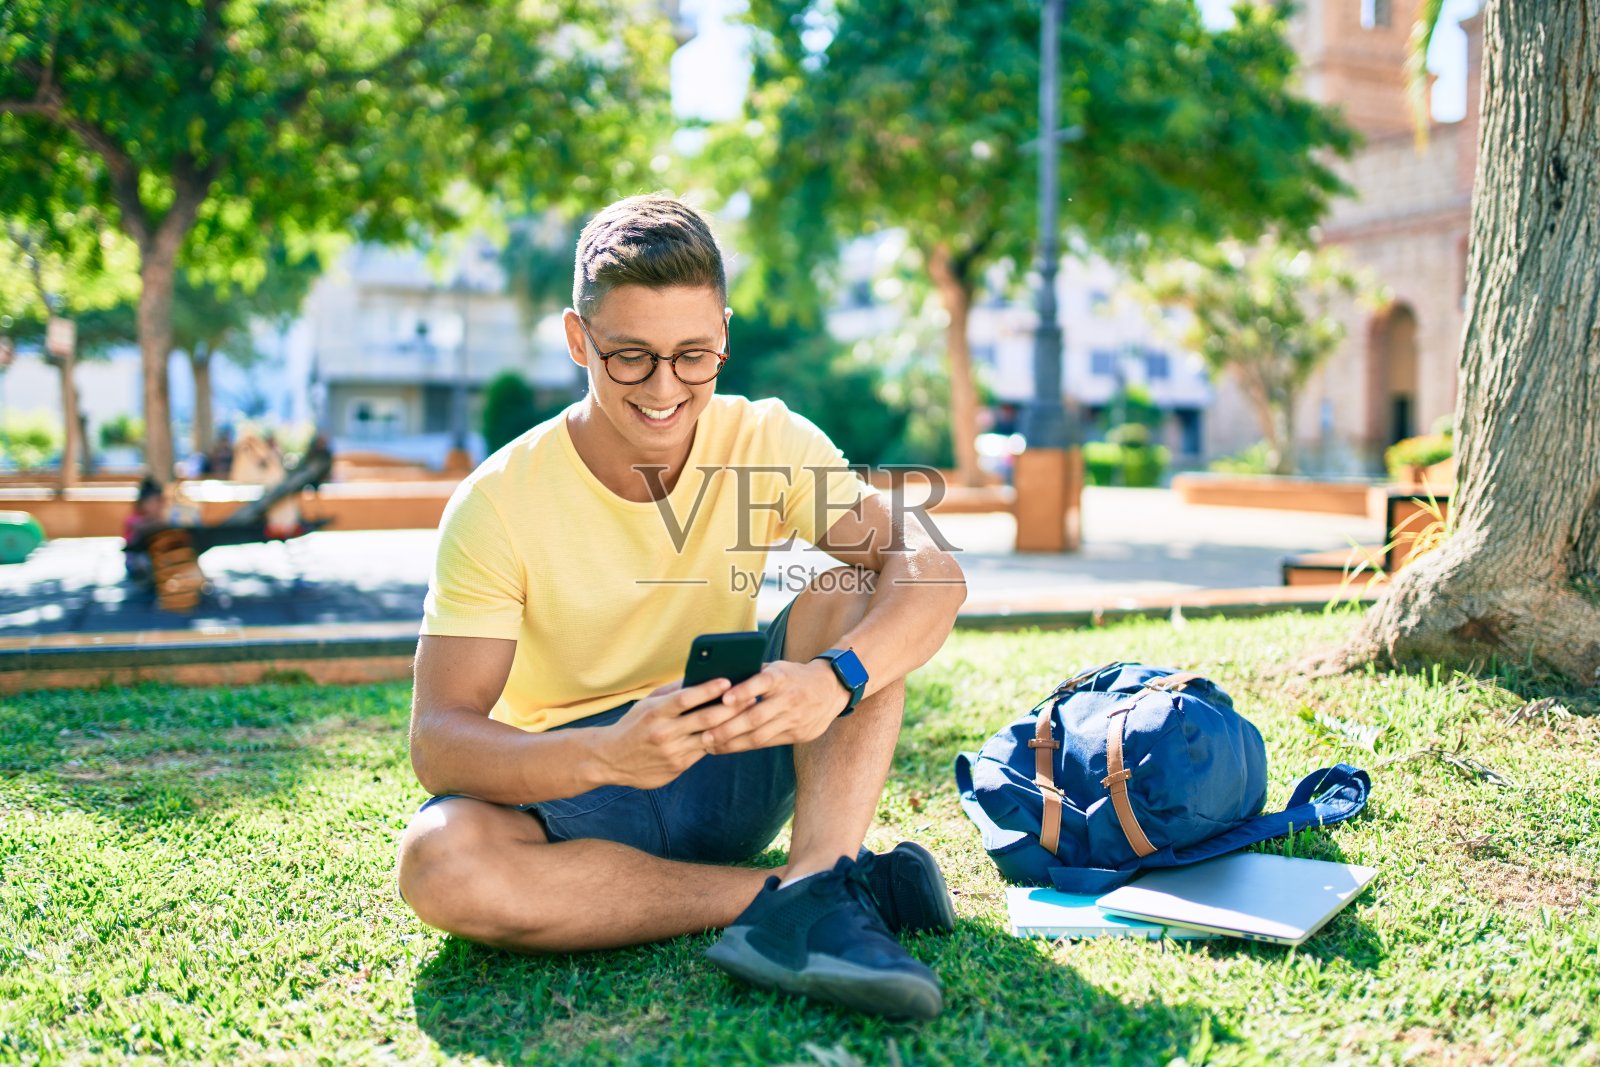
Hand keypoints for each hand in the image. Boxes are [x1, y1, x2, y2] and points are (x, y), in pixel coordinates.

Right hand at [593, 677, 744, 788]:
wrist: (610, 759)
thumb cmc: (634, 725)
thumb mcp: (647, 703)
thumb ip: (672, 691)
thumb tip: (699, 674)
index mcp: (655, 712)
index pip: (685, 698)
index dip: (708, 689)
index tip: (727, 680)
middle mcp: (664, 732)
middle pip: (704, 719)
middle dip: (731, 708)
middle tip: (751, 697)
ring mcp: (671, 752)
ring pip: (709, 738)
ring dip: (731, 726)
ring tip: (748, 714)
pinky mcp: (677, 767)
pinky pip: (703, 752)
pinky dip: (718, 741)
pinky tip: (732, 732)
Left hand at [700, 660, 850, 753]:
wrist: (831, 688)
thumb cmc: (792, 676)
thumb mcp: (777, 668)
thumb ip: (753, 675)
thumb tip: (718, 683)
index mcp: (782, 676)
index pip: (762, 682)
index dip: (744, 691)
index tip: (723, 699)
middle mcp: (790, 697)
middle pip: (756, 716)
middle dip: (728, 728)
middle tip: (704, 735)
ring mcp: (795, 718)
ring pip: (760, 735)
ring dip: (732, 742)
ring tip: (709, 746)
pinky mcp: (799, 734)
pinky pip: (768, 743)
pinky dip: (745, 745)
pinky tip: (727, 748)